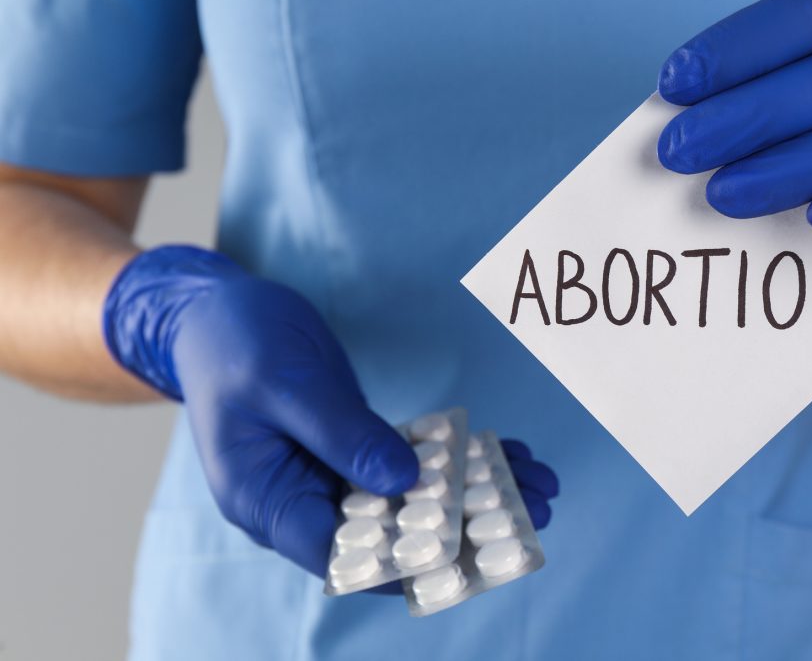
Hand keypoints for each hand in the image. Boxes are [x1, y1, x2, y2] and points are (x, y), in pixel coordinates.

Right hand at [103, 246, 557, 578]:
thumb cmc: (235, 344)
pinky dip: (451, 462)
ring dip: (467, 495)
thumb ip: (342, 434)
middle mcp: (298, 501)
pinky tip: (502, 452)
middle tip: (529, 513)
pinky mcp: (350, 449)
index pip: (339, 553)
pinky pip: (406, 465)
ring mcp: (326, 476)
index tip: (469, 548)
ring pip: (404, 501)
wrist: (216, 311)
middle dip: (457, 528)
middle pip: (384, 533)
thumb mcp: (286, 384)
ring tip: (536, 485)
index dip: (402, 560)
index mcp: (265, 502)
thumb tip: (404, 483)